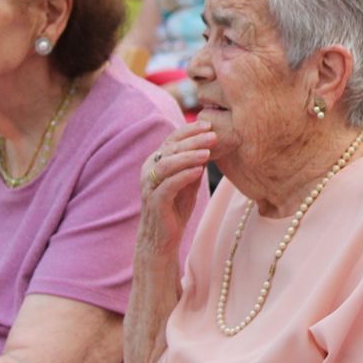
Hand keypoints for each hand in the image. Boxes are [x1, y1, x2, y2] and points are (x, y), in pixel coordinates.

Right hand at [138, 120, 214, 254]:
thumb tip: (212, 143)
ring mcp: (150, 186)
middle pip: (170, 149)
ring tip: (207, 153)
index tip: (209, 124)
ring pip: (166, 164)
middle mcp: (149, 170)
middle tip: (213, 135)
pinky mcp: (154, 202)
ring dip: (188, 156)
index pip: (172, 139)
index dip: (189, 130)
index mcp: (156, 161)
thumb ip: (194, 163)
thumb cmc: (175, 207)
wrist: (162, 238)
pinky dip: (183, 176)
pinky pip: (168, 185)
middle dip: (193, 140)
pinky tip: (198, 171)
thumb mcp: (188, 181)